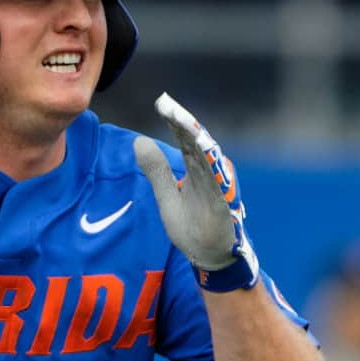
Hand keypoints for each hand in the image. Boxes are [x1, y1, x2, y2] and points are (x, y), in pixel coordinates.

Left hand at [133, 92, 259, 291]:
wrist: (208, 257)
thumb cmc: (192, 227)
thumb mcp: (166, 197)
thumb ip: (156, 171)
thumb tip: (138, 141)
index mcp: (196, 170)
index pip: (184, 140)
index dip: (174, 122)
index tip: (161, 103)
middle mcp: (209, 174)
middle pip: (196, 143)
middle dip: (182, 123)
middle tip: (167, 104)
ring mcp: (217, 188)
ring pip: (207, 158)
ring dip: (195, 138)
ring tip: (181, 120)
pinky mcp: (222, 205)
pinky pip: (216, 182)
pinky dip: (209, 166)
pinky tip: (201, 150)